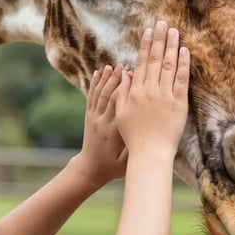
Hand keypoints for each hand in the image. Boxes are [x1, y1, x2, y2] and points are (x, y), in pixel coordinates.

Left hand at [75, 64, 127, 185]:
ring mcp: (94, 118)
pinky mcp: (89, 117)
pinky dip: (95, 84)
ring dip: (107, 79)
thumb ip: (135, 146)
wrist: (90, 169)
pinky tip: (99, 72)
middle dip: (116, 80)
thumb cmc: (114, 167)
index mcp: (113, 131)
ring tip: (114, 66)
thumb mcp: (127, 161)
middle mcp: (102, 121)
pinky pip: (92, 97)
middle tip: (124, 65)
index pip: (119, 106)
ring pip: (100, 94)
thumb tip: (146, 130)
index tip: (133, 77)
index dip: (125, 90)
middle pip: (109, 96)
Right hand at [115, 21, 189, 157]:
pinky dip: (183, 64)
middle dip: (159, 39)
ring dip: (172, 46)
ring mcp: (165, 96)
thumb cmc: (133, 136)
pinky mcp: (179, 104)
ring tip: (174, 31)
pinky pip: (182, 80)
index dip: (146, 45)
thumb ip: (122, 92)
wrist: (149, 153)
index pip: (142, 62)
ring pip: (169, 65)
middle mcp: (150, 90)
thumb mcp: (121, 113)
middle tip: (162, 23)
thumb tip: (125, 72)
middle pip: (156, 59)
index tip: (149, 31)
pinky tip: (184, 51)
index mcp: (136, 91)